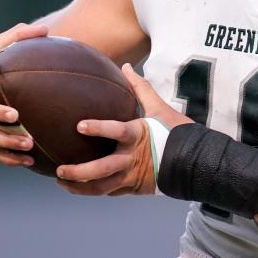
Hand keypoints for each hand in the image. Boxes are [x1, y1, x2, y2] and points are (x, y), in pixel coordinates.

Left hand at [56, 64, 191, 195]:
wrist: (196, 161)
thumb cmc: (177, 132)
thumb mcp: (160, 108)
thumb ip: (140, 88)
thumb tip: (126, 66)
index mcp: (138, 135)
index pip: (116, 131)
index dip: (98, 128)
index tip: (79, 125)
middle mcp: (133, 158)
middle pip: (103, 169)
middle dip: (79, 172)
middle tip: (61, 170)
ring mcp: (133, 176)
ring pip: (103, 187)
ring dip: (81, 187)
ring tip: (62, 183)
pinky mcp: (135, 188)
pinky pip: (111, 192)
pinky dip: (95, 191)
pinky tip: (81, 188)